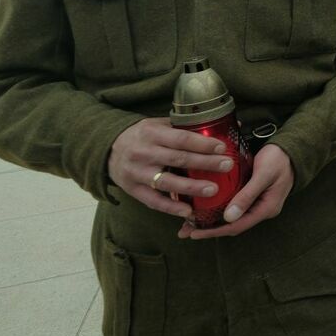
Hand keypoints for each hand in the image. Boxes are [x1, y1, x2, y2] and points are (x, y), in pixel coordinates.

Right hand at [107, 117, 231, 220]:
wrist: (107, 149)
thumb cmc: (142, 136)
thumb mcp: (158, 124)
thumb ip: (187, 126)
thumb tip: (228, 124)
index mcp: (152, 133)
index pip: (181, 138)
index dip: (202, 143)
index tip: (222, 147)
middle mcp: (143, 152)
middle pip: (178, 159)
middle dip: (205, 163)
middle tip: (227, 166)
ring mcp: (136, 172)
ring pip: (167, 182)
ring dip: (191, 187)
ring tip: (213, 189)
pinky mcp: (132, 189)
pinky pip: (153, 201)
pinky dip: (170, 207)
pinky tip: (188, 211)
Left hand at [179, 143, 293, 239]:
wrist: (293, 148)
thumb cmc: (279, 159)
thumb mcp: (263, 175)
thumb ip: (247, 195)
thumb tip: (228, 218)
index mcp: (266, 208)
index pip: (236, 226)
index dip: (214, 231)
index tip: (194, 232)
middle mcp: (261, 209)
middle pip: (232, 225)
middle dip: (208, 229)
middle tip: (185, 231)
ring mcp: (257, 203)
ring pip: (231, 217)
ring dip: (211, 220)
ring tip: (189, 222)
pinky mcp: (252, 195)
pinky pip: (233, 206)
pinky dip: (218, 209)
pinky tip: (205, 206)